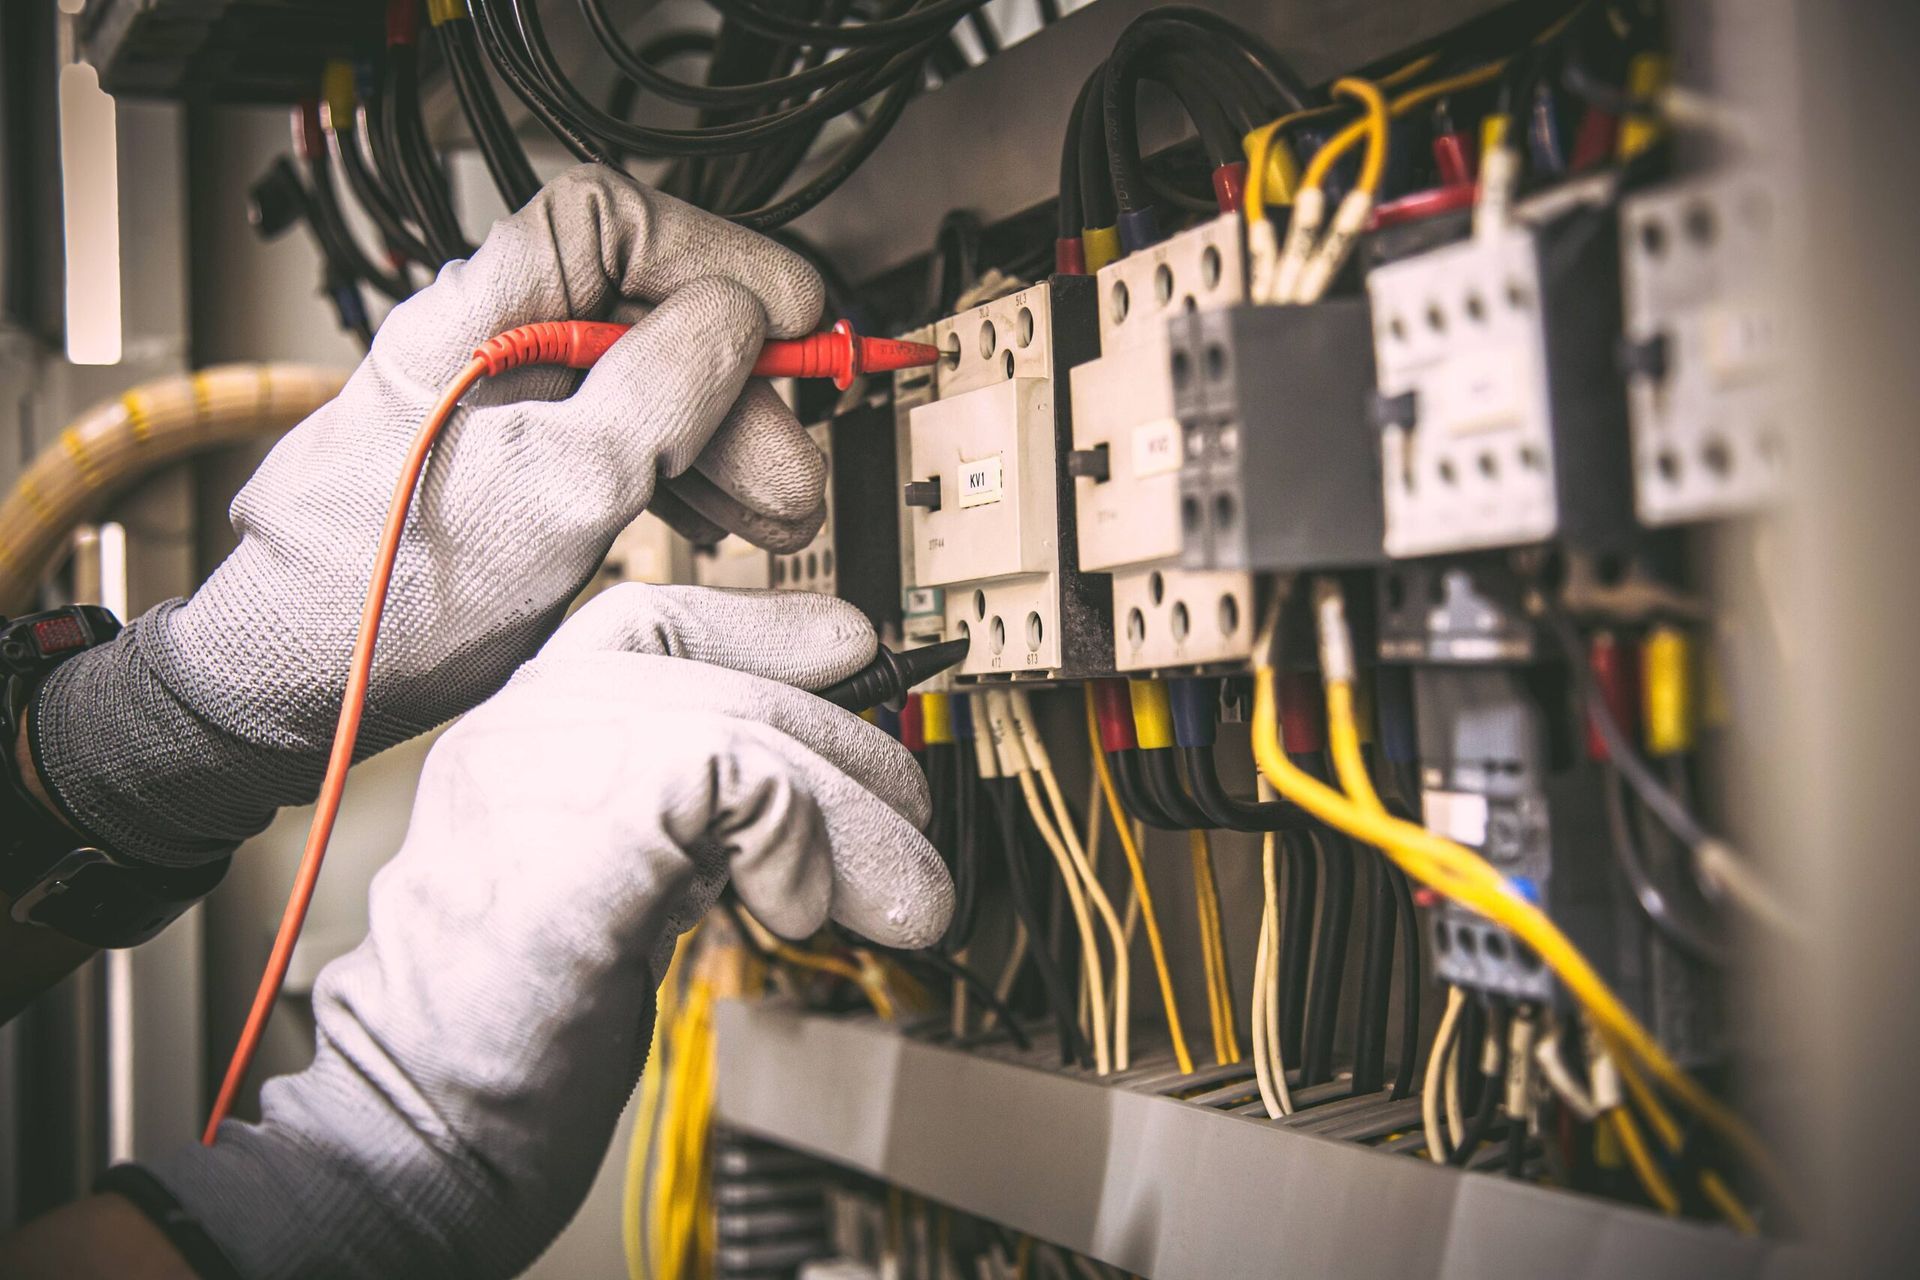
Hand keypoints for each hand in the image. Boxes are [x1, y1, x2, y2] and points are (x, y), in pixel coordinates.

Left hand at [30, 167, 828, 865]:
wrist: (292, 688)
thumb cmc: (383, 602)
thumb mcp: (553, 493)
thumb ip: (654, 395)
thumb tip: (737, 320)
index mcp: (473, 319)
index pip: (610, 223)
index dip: (713, 256)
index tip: (787, 315)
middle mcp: (489, 350)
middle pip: (646, 319)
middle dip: (739, 389)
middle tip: (793, 464)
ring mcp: (505, 412)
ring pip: (646, 389)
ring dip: (727, 445)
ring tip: (780, 513)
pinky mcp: (518, 471)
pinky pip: (623, 446)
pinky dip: (685, 478)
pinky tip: (725, 522)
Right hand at [146, 584, 951, 1279]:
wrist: (427, 1109)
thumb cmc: (516, 1024)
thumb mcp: (621, 882)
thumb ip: (688, 818)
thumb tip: (821, 790)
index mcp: (526, 731)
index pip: (651, 623)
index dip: (763, 628)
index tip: (853, 647)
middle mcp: (526, 721)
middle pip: (730, 683)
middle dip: (851, 760)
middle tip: (913, 843)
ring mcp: (549, 752)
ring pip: (757, 730)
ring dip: (859, 822)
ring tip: (906, 899)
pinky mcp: (599, 800)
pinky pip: (756, 780)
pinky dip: (807, 848)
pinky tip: (796, 914)